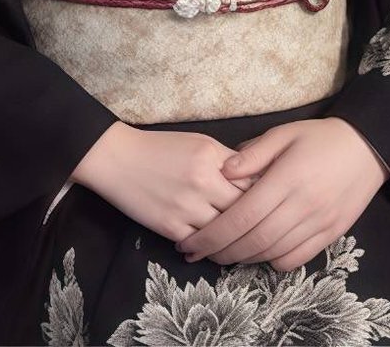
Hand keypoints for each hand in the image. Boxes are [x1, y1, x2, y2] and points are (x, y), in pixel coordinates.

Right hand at [70, 122, 260, 244]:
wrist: (118, 159)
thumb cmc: (162, 148)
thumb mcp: (200, 143)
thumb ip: (228, 161)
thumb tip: (257, 180)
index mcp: (212, 157)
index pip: (252, 182)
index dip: (264, 194)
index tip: (271, 201)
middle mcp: (202, 182)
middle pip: (242, 210)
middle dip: (253, 219)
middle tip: (262, 227)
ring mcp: (186, 207)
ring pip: (224, 232)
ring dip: (233, 238)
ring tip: (240, 241)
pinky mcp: (171, 227)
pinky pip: (200, 244)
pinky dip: (208, 247)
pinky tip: (213, 247)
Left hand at [174, 117, 388, 271]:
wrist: (367, 148)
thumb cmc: (319, 137)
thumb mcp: (283, 133)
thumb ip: (253, 153)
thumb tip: (222, 171)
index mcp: (286, 178)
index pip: (242, 216)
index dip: (213, 234)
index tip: (191, 242)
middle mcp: (302, 206)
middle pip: (254, 240)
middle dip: (221, 252)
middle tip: (198, 253)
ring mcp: (318, 224)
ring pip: (273, 253)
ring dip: (243, 259)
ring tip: (222, 255)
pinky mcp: (331, 235)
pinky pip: (297, 260)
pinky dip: (273, 262)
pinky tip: (259, 253)